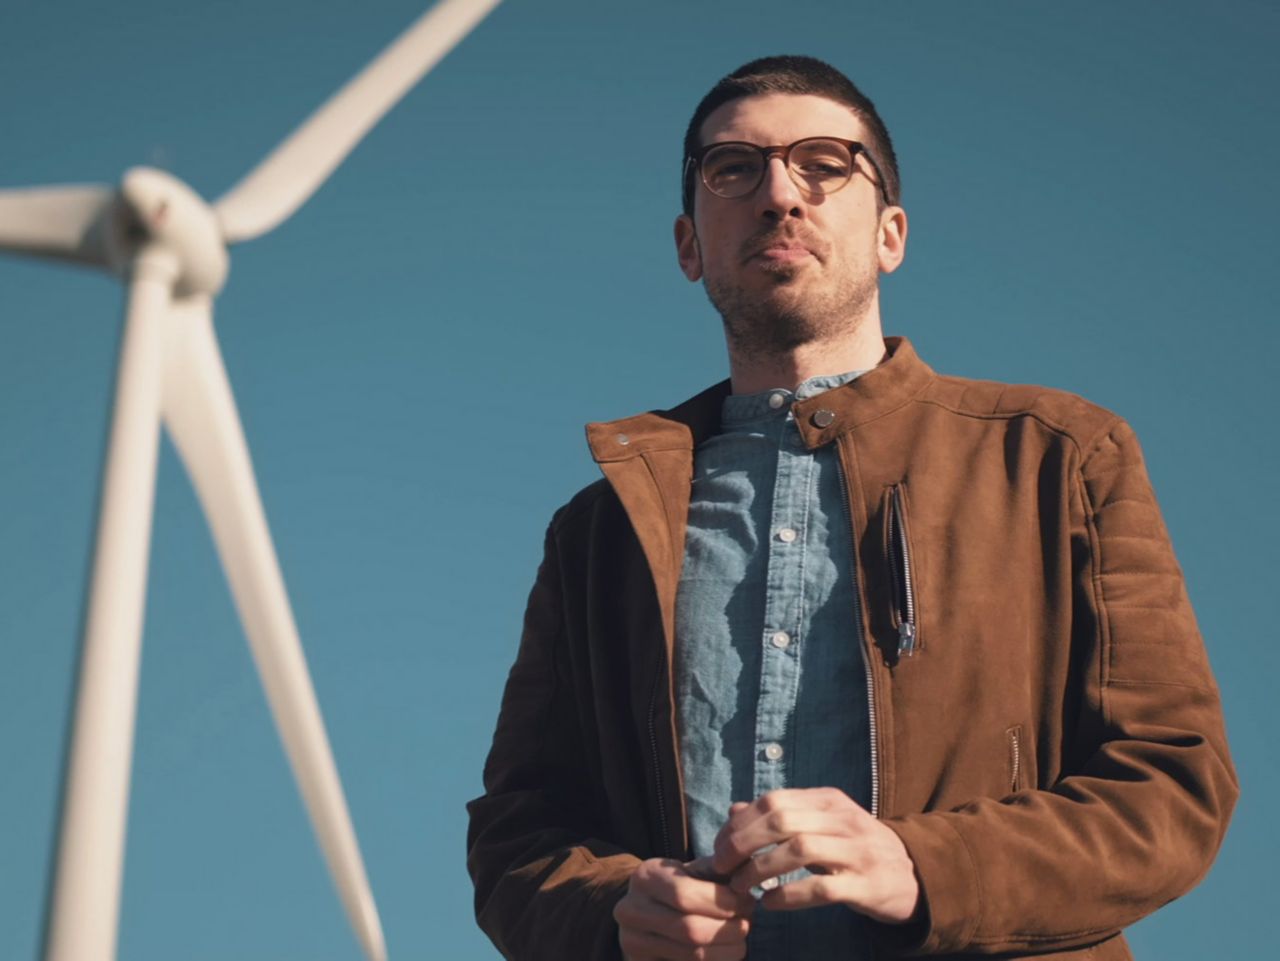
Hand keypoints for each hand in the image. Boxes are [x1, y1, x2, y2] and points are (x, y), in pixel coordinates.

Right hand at [613, 856, 755, 960]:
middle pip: (689, 929)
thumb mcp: (690, 870)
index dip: (722, 902)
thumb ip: (715, 870)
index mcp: (645, 877)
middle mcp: (631, 910)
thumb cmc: (676, 887)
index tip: (747, 902)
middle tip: (747, 924)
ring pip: (690, 955)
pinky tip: (723, 954)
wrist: (641, 911)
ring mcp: (632, 942)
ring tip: (740, 942)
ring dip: (726, 952)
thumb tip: (746, 876)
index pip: (685, 894)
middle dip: (728, 930)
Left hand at [711, 788, 919, 923]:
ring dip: (761, 869)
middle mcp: (843, 820)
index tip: (719, 847)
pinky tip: (770, 903)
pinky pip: (822, 888)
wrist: (914, 875)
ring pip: (799, 850)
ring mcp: (857, 852)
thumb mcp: (821, 823)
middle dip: (742, 843)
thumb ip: (779, 816)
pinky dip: (789, 895)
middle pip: (781, 820)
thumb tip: (733, 810)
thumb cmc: (855, 849)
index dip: (739, 823)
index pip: (774, 800)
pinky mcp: (866, 886)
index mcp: (828, 800)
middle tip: (721, 866)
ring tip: (741, 887)